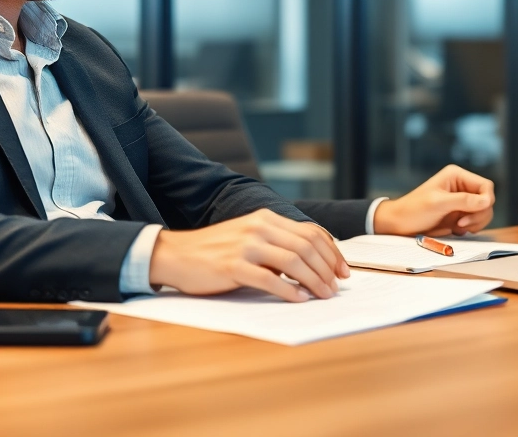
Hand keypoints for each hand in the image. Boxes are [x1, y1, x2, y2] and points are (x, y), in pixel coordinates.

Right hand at [149, 209, 349, 302]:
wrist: (176, 254)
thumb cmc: (214, 251)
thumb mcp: (248, 237)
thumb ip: (276, 244)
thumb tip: (309, 265)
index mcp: (265, 218)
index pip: (310, 232)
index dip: (331, 252)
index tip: (342, 270)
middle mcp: (258, 228)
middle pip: (306, 247)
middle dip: (327, 269)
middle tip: (336, 287)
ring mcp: (246, 246)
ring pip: (293, 262)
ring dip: (314, 281)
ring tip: (323, 295)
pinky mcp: (233, 267)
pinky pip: (270, 280)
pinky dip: (289, 291)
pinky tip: (299, 300)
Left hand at [373, 164, 494, 235]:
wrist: (400, 224)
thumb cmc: (414, 210)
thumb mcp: (438, 203)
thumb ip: (463, 201)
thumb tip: (487, 201)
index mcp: (457, 176)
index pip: (485, 186)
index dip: (486, 200)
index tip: (475, 212)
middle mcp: (462, 187)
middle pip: (487, 200)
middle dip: (479, 215)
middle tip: (462, 224)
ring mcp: (462, 202)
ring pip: (484, 212)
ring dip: (476, 223)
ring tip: (458, 227)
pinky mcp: (460, 215)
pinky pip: (476, 222)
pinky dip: (471, 228)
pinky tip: (456, 230)